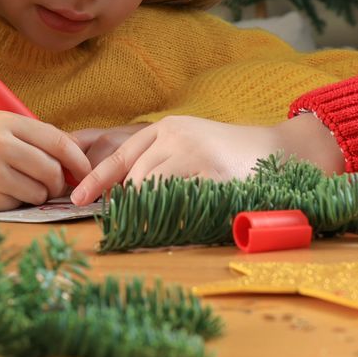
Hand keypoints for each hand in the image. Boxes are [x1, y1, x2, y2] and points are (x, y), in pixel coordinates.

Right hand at [0, 111, 92, 211]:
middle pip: (53, 168)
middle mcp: (1, 142)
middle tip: (49, 186)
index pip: (57, 140)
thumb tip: (73, 156)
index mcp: (7, 121)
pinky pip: (21, 202)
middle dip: (58, 182)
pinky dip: (17, 201)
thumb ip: (30, 137)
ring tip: (14, 185)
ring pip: (41, 190)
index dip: (77, 159)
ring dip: (36, 193)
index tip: (86, 172)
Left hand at [69, 113, 344, 204]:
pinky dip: (175, 218)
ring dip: (151, 214)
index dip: (96, 179)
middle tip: (129, 226)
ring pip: (153, 189)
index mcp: (167, 128)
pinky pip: (181, 201)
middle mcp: (177, 135)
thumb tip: (122, 196)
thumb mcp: (190, 146)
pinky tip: (180, 224)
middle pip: (135, 178)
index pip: (122, 156)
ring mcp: (195, 152)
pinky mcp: (213, 173)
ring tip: (156, 228)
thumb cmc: (232, 155)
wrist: (281, 151)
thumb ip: (160, 163)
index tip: (76, 199)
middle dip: (129, 205)